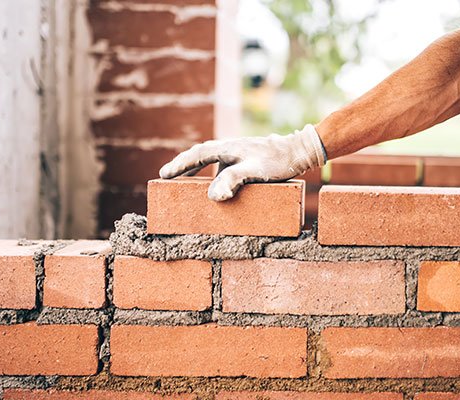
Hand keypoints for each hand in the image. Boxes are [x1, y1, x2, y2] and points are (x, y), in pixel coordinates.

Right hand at [159, 124, 326, 200]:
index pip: (196, 155)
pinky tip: (214, 182)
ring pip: (209, 157)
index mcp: (226, 148)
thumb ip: (233, 181)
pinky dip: (210, 171)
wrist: (297, 152)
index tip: (163, 174)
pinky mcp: (244, 158)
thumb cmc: (276, 162)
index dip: (179, 165)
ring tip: (183, 179)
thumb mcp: (254, 171)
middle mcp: (228, 147)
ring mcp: (236, 152)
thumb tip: (213, 196)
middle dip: (183, 165)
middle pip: (199, 154)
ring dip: (195, 166)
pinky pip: (220, 163)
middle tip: (166, 175)